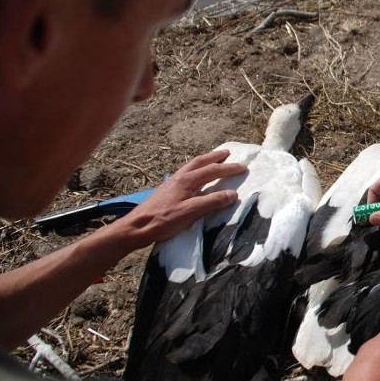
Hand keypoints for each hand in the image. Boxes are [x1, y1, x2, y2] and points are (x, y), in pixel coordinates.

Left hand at [113, 149, 246, 247]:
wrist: (136, 227)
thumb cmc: (162, 220)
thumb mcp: (190, 213)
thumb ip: (211, 202)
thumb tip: (233, 194)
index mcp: (187, 180)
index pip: (212, 171)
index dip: (229, 169)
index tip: (244, 167)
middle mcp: (179, 177)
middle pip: (200, 162)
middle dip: (215, 157)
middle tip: (228, 153)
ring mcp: (172, 182)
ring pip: (191, 166)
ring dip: (205, 161)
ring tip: (214, 159)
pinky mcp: (167, 189)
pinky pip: (186, 173)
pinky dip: (196, 169)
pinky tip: (195, 176)